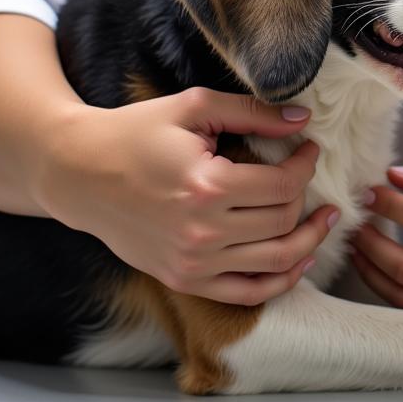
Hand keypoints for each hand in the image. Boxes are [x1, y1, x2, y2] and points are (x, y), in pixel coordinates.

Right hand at [39, 87, 336, 305]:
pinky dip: (280, 282)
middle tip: (312, 178)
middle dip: (308, 198)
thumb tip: (303, 120)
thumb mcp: (194, 108)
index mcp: (207, 186)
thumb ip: (252, 113)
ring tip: (325, 220)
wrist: (77, 172)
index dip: (306, 165)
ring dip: (309, 241)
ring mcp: (192, 263)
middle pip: (282, 222)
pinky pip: (246, 294)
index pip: (282, 185)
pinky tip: (299, 260)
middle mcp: (202, 232)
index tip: (310, 149)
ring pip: (274, 262)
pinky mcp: (182, 280)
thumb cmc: (136, 133)